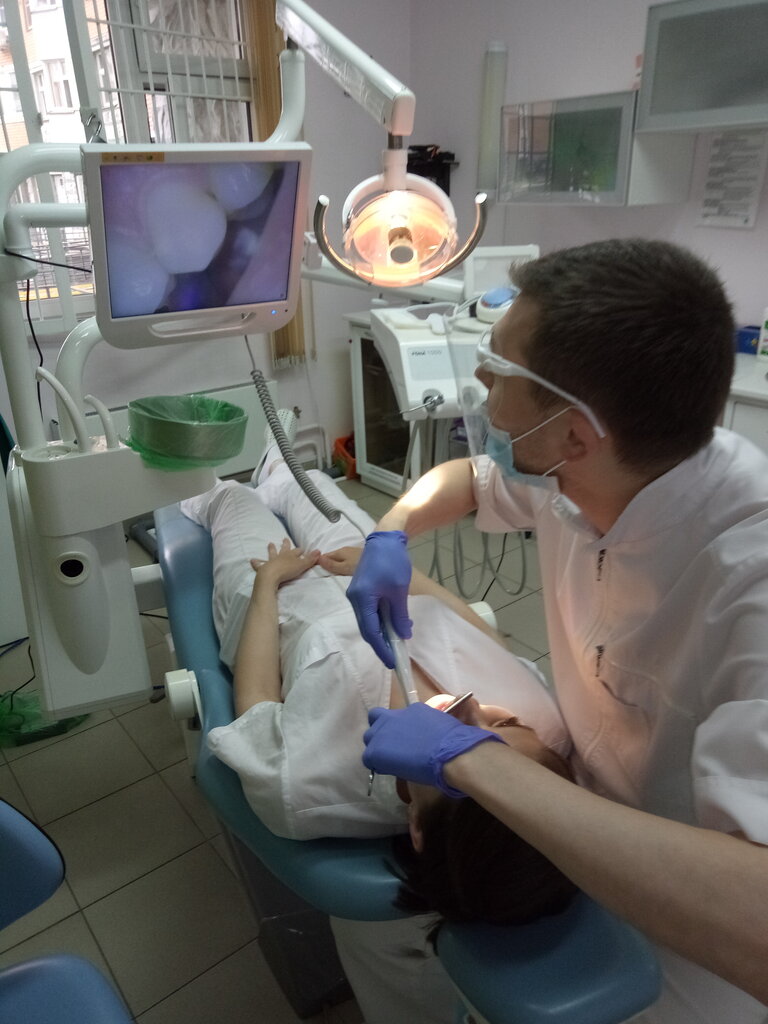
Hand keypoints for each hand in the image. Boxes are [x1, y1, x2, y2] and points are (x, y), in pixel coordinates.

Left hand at [250, 538, 319, 587]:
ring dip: (271, 549)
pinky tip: (252, 560)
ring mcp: (271, 561)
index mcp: (290, 556)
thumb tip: (319, 550)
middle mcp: (280, 557)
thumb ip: (310, 559)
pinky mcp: (263, 568)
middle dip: (285, 544)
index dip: (300, 550)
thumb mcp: (302, 565)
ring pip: (271, 554)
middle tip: (284, 538)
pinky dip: (256, 563)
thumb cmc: (287, 571)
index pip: (296, 551)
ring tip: (270, 544)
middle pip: (283, 549)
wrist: (271, 576)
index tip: (302, 548)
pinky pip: (259, 565)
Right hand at [318, 545, 362, 575]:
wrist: (381, 563)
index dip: (320, 564)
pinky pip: (347, 560)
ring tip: (336, 575)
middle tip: (326, 576)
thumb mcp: (344, 568)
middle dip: (328, 565)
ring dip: (337, 565)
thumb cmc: (362, 565)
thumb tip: (317, 558)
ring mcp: (353, 552)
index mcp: (340, 551)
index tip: (316, 572)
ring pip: (340, 558)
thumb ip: (331, 564)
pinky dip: (345, 565)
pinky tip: (347, 571)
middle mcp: (345, 549)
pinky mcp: (359, 556)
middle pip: (332, 557)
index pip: (325, 556)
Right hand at [346, 531, 412, 667]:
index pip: (370, 631)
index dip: (381, 648)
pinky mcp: (360, 591)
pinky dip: (379, 622)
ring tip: (396, 643)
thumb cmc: (392, 561)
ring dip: (380, 633)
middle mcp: (354, 599)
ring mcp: (355, 595)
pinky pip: (368, 612)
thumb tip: (403, 635)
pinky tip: (392, 626)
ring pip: (367, 621)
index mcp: (361, 598)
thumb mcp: (399, 590)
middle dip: (380, 644)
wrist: (384, 539)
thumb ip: (399, 615)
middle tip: (394, 657)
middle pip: (366, 628)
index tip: (392, 661)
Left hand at [362, 703, 503, 797]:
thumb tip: (445, 725)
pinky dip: (377, 764)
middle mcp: (395, 716)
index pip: (397, 716)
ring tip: (391, 761)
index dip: (399, 728)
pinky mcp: (377, 750)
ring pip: (370, 738)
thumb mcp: (444, 725)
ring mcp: (384, 731)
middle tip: (394, 747)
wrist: (450, 753)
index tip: (405, 739)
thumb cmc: (456, 742)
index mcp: (414, 709)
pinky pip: (369, 757)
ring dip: (378, 747)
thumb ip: (434, 725)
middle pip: (377, 718)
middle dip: (382, 731)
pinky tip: (390, 770)